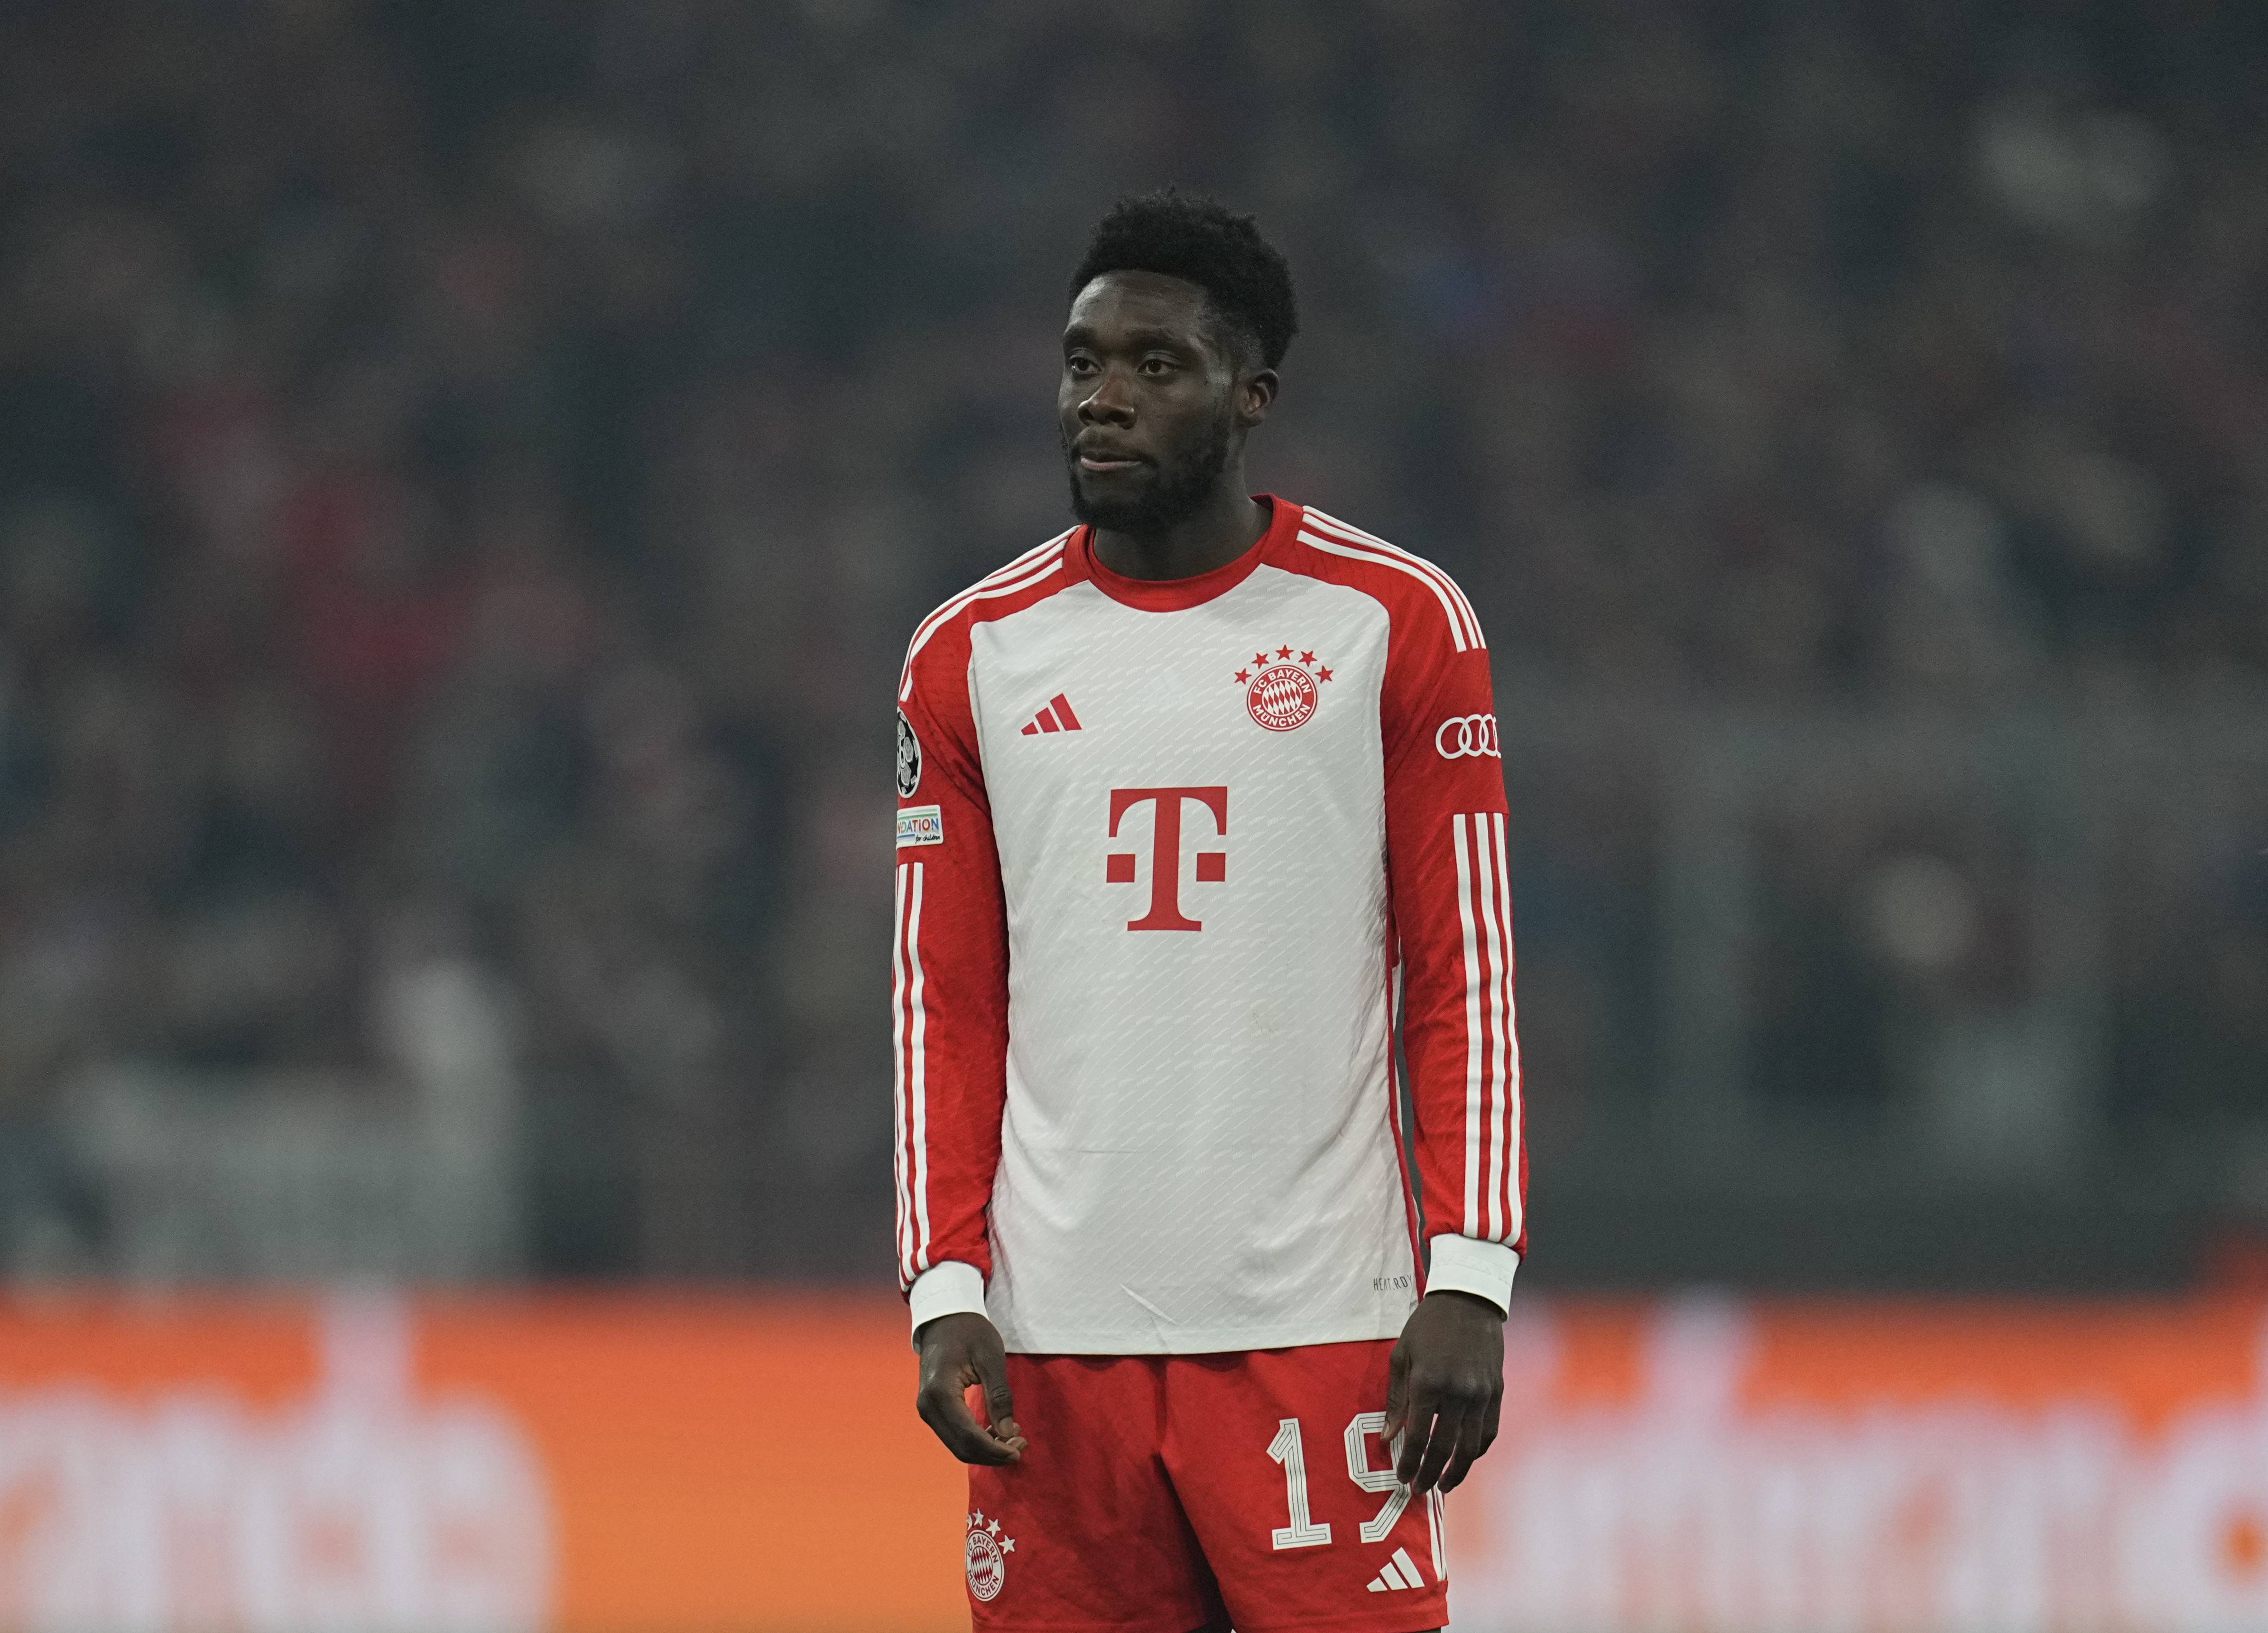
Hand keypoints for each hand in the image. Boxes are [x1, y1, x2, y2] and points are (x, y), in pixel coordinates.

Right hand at [914, 1312, 1027, 1464]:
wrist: (945, 1319)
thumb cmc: (969, 1332)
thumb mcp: (991, 1359)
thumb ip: (1000, 1396)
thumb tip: (1009, 1432)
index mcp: (940, 1393)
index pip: (969, 1436)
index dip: (995, 1450)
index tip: (1020, 1449)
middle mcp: (928, 1407)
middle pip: (962, 1448)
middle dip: (993, 1454)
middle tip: (1021, 1445)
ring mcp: (928, 1410)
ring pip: (958, 1445)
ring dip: (986, 1449)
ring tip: (1014, 1437)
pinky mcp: (934, 1410)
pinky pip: (955, 1435)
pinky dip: (977, 1440)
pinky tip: (998, 1432)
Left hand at [1384, 1290, 1503, 1493]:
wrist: (1469, 1299)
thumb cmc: (1427, 1326)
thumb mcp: (1402, 1356)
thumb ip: (1397, 1400)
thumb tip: (1388, 1437)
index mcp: (1429, 1382)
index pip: (1418, 1436)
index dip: (1409, 1462)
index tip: (1401, 1479)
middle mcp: (1458, 1393)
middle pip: (1444, 1447)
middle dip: (1430, 1473)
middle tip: (1419, 1490)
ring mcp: (1481, 1394)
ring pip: (1471, 1446)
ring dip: (1457, 1471)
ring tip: (1443, 1485)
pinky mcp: (1497, 1392)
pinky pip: (1489, 1432)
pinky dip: (1477, 1451)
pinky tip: (1465, 1460)